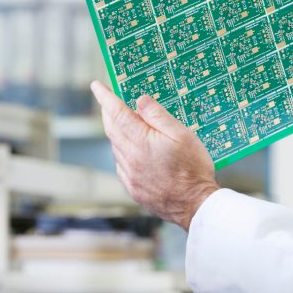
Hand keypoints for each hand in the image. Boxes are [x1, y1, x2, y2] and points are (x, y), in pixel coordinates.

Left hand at [92, 81, 218, 229]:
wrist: (195, 205)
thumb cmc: (193, 170)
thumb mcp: (182, 135)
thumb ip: (158, 116)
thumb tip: (140, 101)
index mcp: (140, 141)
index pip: (116, 113)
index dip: (105, 97)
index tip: (97, 86)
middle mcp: (129, 158)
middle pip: (112, 129)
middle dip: (108, 112)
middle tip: (108, 101)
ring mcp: (129, 175)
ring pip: (116, 147)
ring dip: (117, 133)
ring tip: (125, 124)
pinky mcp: (133, 188)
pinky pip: (122, 164)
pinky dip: (123, 152)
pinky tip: (134, 151)